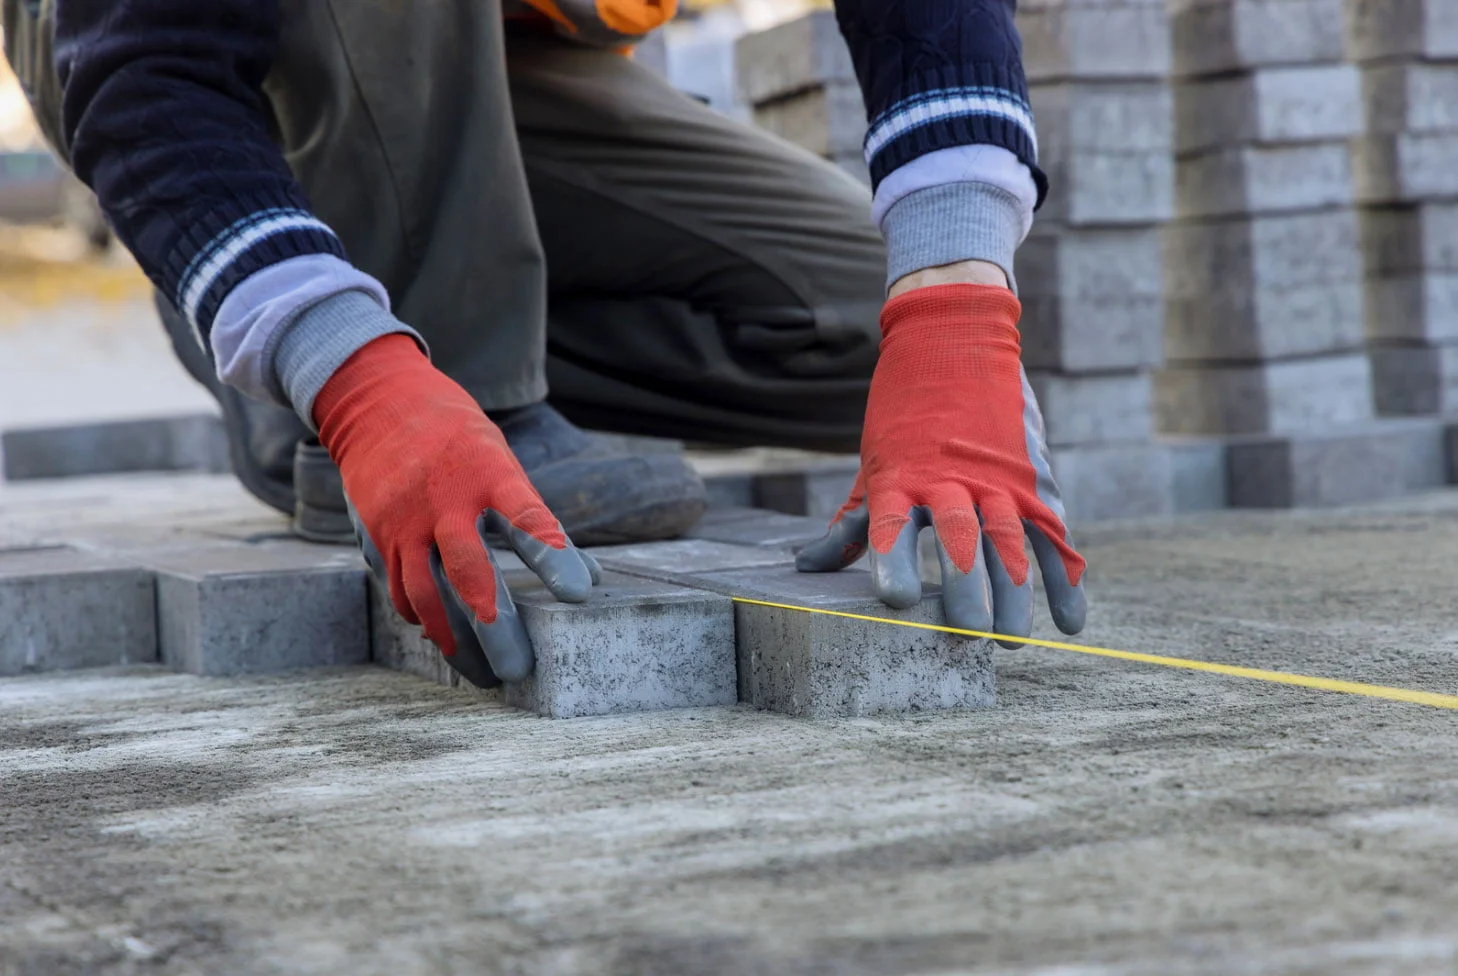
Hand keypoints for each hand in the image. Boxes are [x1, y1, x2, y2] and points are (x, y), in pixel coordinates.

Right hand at [313, 335, 596, 685]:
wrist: (377, 403)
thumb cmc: (458, 440)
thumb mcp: (502, 461)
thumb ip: (537, 520)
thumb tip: (590, 579)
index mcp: (486, 471)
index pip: (525, 516)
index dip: (552, 555)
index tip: (578, 594)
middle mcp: (443, 498)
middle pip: (468, 568)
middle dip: (494, 623)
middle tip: (519, 668)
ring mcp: (403, 519)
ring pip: (425, 593)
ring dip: (455, 638)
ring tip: (482, 673)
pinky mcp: (376, 534)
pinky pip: (398, 589)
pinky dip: (422, 618)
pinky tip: (443, 636)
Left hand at [795, 284, 1086, 645]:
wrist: (953, 338)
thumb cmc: (902, 414)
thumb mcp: (873, 465)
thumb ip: (853, 523)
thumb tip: (808, 568)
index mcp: (902, 476)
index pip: (894, 526)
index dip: (893, 563)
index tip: (895, 602)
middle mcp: (951, 477)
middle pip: (961, 538)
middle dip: (966, 588)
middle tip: (968, 633)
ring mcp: (997, 477)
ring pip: (1009, 538)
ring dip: (1013, 592)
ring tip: (1010, 639)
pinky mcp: (1032, 479)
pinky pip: (1053, 534)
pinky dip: (1066, 578)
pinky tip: (1069, 621)